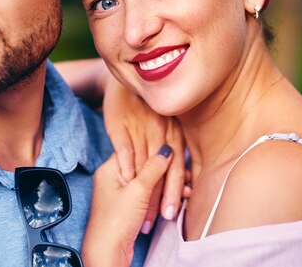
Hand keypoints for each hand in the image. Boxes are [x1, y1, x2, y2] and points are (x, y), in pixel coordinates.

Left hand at [82, 147, 172, 266]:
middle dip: (166, 173)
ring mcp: (122, 194)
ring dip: (167, 187)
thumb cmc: (116, 221)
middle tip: (184, 177)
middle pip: (144, 168)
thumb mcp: (138, 190)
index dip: (156, 152)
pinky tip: (178, 200)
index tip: (174, 155)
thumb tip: (166, 149)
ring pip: (149, 183)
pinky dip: (162, 198)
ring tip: (185, 191)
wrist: (108, 253)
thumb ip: (153, 168)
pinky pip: (149, 196)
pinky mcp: (129, 207)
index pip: (136, 150)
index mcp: (110, 169)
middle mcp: (114, 178)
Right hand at [103, 76, 185, 227]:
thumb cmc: (145, 108)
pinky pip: (124, 146)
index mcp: (172, 132)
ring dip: (143, 190)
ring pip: (144, 163)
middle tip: (164, 218)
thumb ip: (170, 150)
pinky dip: (126, 163)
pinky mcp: (119, 124)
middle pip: (162, 168)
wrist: (121, 82)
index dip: (176, 189)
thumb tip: (183, 176)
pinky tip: (126, 180)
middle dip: (164, 195)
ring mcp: (139, 127)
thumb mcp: (163, 125)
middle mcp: (159, 130)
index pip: (176, 166)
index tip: (174, 212)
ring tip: (142, 213)